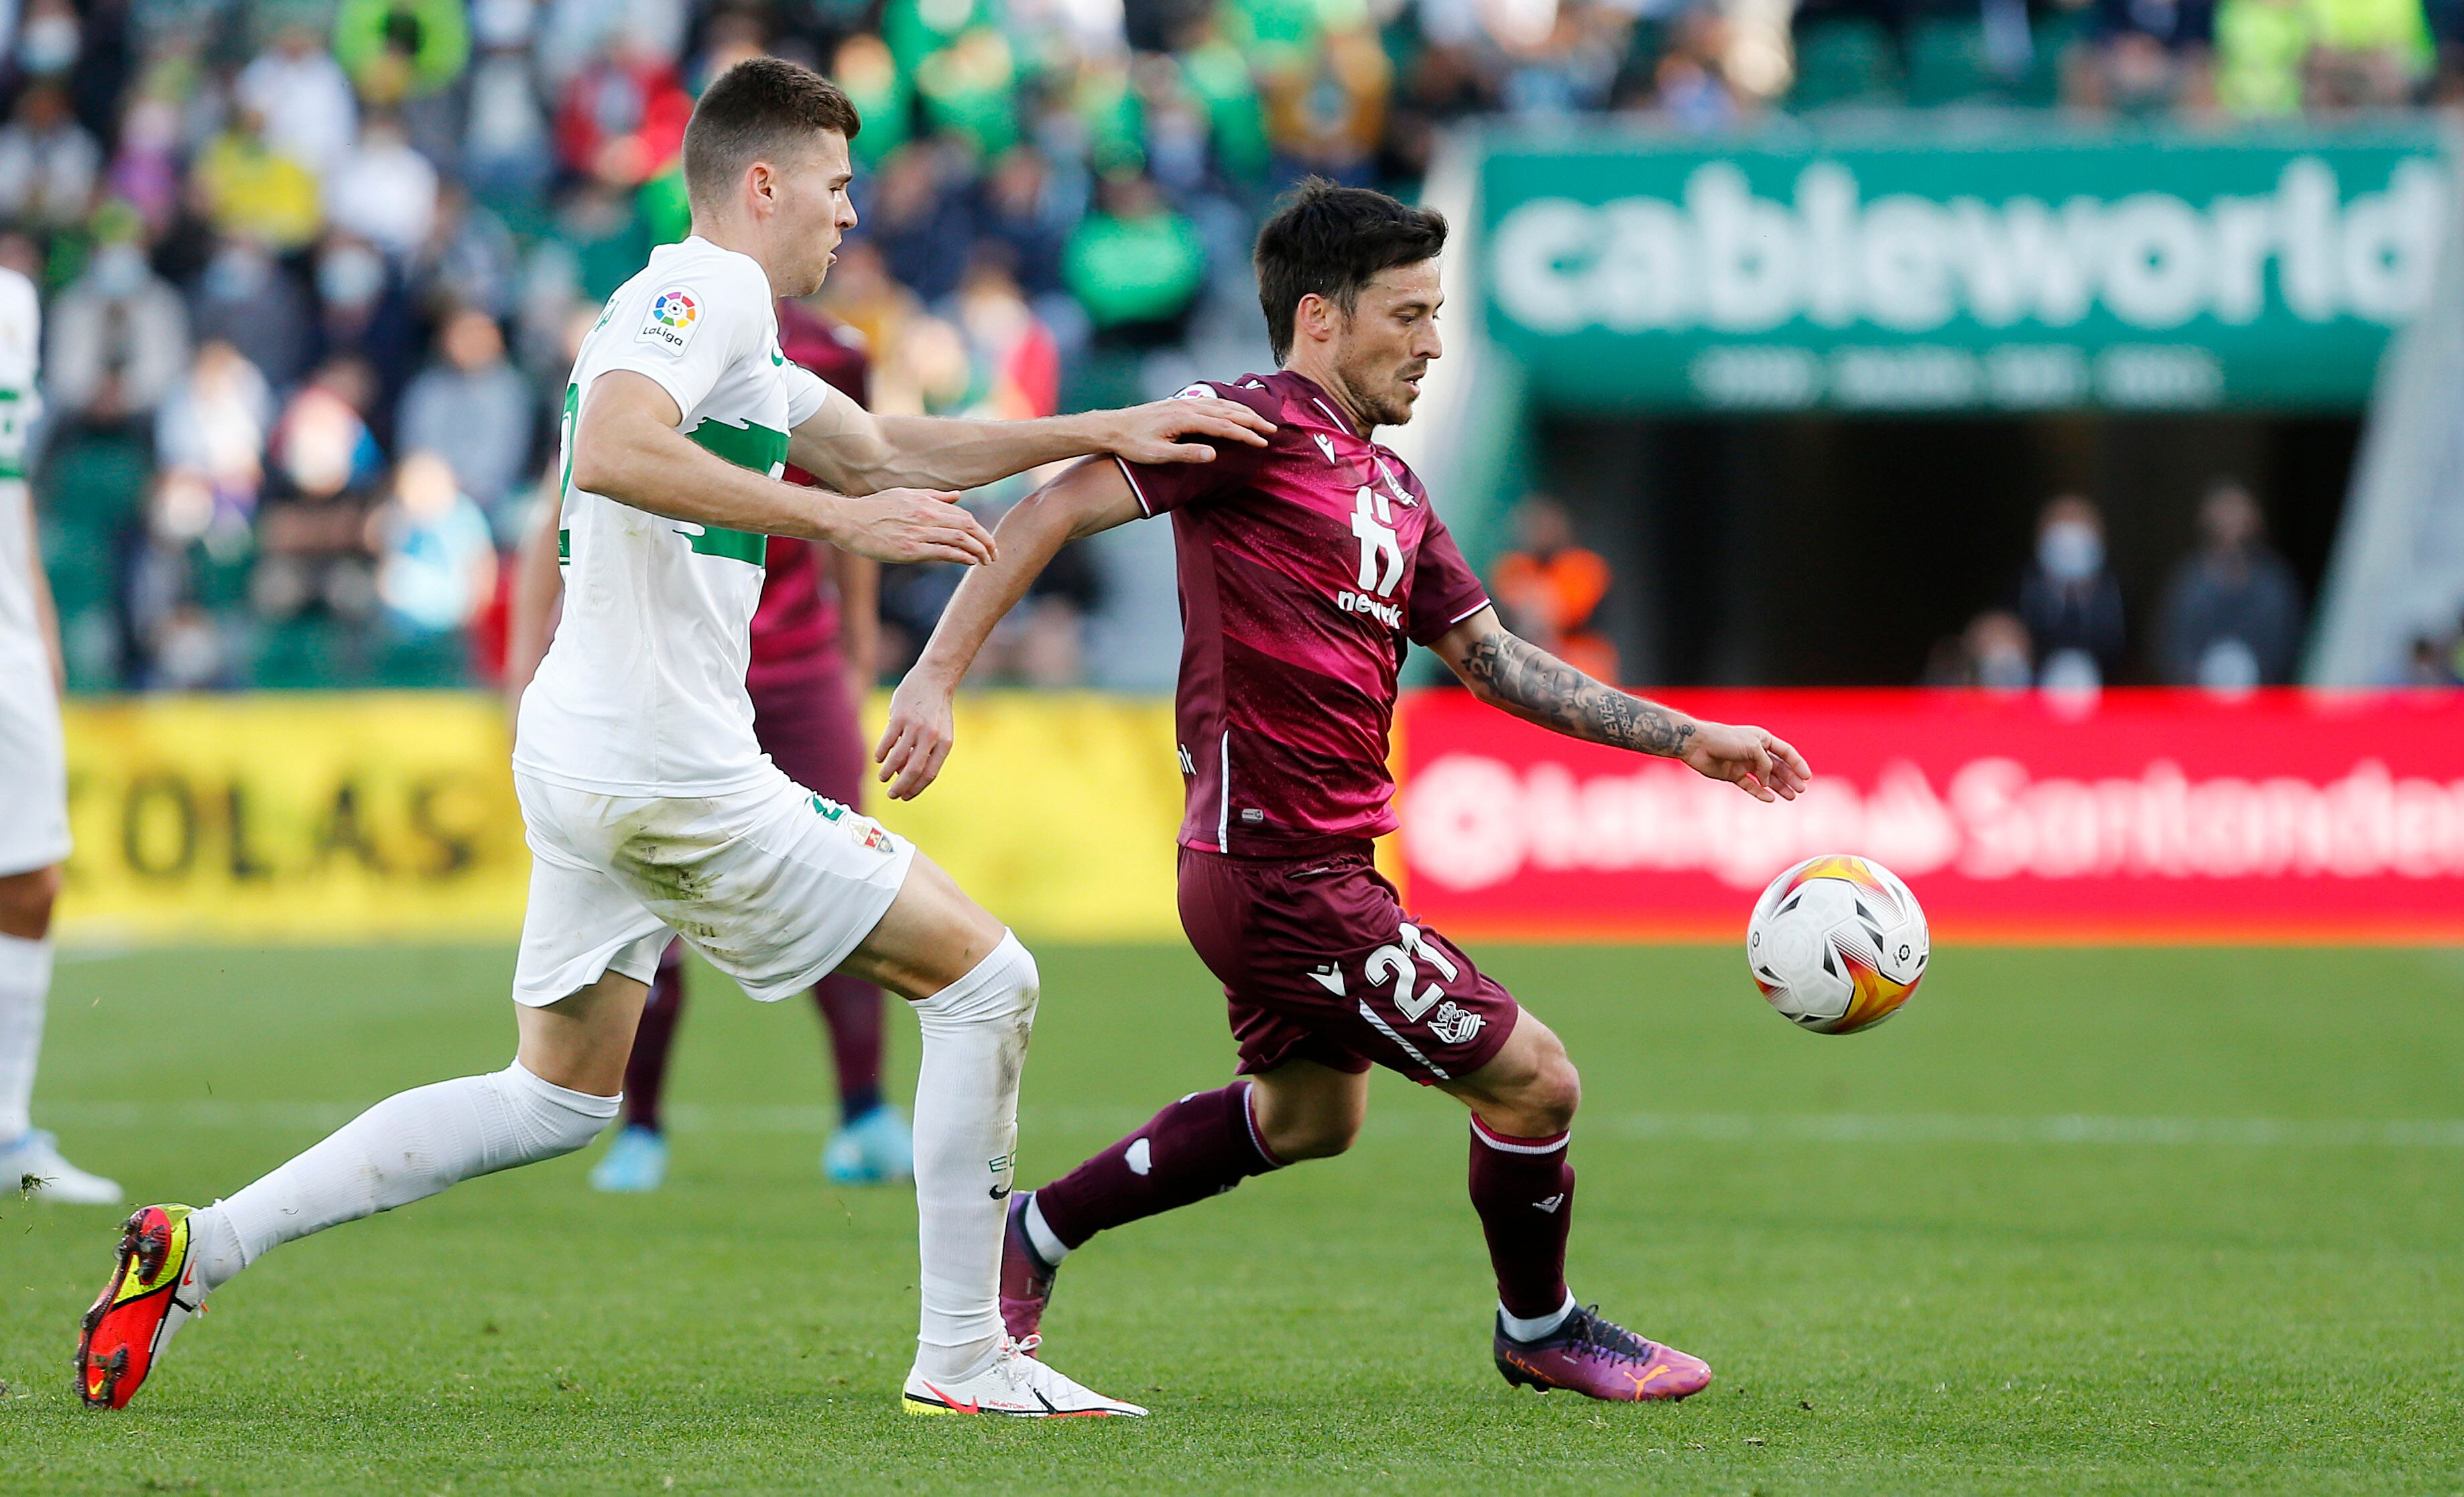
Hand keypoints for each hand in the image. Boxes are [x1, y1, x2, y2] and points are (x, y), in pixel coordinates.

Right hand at [830, 489, 995, 565]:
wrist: (847, 520)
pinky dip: (961, 556)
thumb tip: (958, 496)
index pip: (963, 515)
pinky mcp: (909, 550)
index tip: (988, 541)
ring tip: (987, 561)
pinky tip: (971, 562)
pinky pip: (943, 552)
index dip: (980, 529)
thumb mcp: (905, 495)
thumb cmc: (874, 508)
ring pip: (959, 539)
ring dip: (978, 551)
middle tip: (995, 554)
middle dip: (986, 541)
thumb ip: (934, 496)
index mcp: (926, 502)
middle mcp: (926, 515)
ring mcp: (918, 533)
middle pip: (967, 526)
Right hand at [874, 673, 957, 799]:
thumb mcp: (940, 732)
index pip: (929, 774)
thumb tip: (906, 775)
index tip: (905, 797)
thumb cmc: (936, 710)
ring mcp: (915, 726)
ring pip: (898, 757)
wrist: (935, 679)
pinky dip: (882, 753)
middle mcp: (931, 736)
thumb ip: (927, 753)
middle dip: (901, 787)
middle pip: (913, 770)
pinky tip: (879, 759)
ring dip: (888, 772)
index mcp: (944, 743)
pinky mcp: (899, 716)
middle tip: (891, 794)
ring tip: (882, 777)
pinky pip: (887, 741)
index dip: (916, 789)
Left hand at [1105, 397, 1274, 464]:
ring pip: (1221, 404)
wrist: (1112, 427)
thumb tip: (1213, 454)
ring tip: (1260, 420)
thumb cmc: (1133, 444)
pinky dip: (1228, 405)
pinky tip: (1232, 410)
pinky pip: (1211, 402)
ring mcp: (1184, 403)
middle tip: (1273, 430)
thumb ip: (1186, 454)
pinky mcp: (1179, 403)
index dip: (1246, 435)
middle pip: (1228, 412)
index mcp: (1186, 419)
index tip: (1263, 443)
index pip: (1225, 427)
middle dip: (1253, 421)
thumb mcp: (1158, 455)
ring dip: (1243, 411)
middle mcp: (1188, 406)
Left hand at [1679, 721, 1811, 802]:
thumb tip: (1768, 782)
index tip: (1807, 777)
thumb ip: (1766, 764)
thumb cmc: (1725, 740)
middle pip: (1778, 767)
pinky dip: (1760, 792)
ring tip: (1791, 797)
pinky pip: (1750, 786)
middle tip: (1801, 791)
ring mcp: (1744, 764)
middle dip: (1790, 778)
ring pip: (1766, 778)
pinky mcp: (1733, 775)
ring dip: (1779, 787)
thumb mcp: (1753, 748)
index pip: (1786, 752)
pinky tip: (1770, 799)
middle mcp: (1755, 751)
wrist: (1698, 744)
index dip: (1797, 764)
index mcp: (1762, 739)